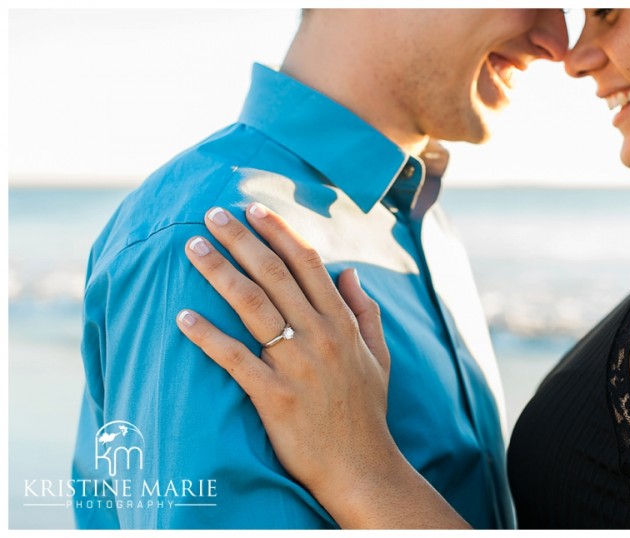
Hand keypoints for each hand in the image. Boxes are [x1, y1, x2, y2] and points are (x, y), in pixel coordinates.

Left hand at [175, 203, 399, 504]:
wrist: (360, 466)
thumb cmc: (366, 410)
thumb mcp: (379, 355)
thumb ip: (365, 311)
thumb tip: (348, 272)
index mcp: (342, 323)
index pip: (307, 263)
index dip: (279, 232)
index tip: (254, 209)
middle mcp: (320, 336)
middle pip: (274, 275)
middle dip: (241, 239)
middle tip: (212, 214)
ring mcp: (297, 366)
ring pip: (252, 306)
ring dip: (220, 272)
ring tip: (193, 248)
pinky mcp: (275, 397)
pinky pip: (235, 359)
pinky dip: (207, 336)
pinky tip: (183, 317)